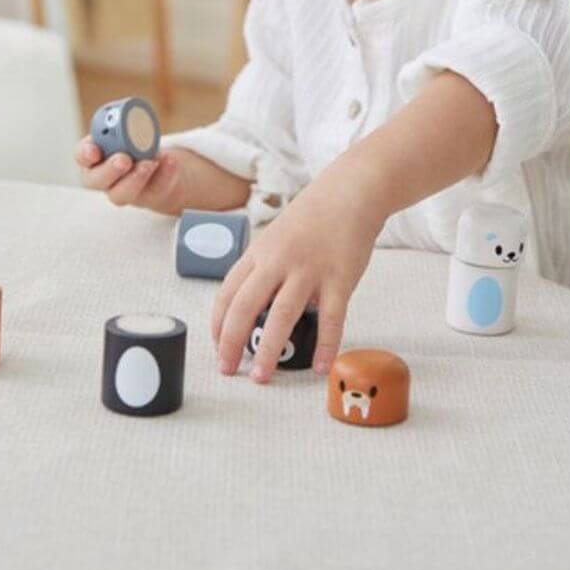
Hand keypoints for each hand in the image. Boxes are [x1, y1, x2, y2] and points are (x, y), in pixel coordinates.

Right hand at [76, 138, 192, 216]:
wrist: (162, 169)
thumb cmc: (137, 147)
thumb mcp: (130, 134)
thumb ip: (126, 129)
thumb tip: (132, 122)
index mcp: (94, 158)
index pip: (82, 156)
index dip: (84, 154)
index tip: (94, 150)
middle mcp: (104, 179)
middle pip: (96, 180)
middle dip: (109, 170)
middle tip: (123, 160)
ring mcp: (125, 191)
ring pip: (122, 194)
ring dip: (135, 178)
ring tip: (149, 163)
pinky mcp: (149, 197)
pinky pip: (155, 189)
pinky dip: (164, 174)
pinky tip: (169, 161)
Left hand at [210, 173, 383, 382]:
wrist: (351, 192)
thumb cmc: (313, 218)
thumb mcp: (277, 238)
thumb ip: (264, 270)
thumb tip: (253, 311)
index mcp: (259, 252)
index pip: (228, 293)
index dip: (219, 324)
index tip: (218, 348)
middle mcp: (278, 261)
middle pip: (245, 307)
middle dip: (232, 343)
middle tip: (228, 369)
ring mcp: (309, 269)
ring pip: (281, 316)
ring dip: (269, 350)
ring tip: (262, 376)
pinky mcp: (339, 278)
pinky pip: (330, 318)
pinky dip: (325, 346)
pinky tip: (319, 366)